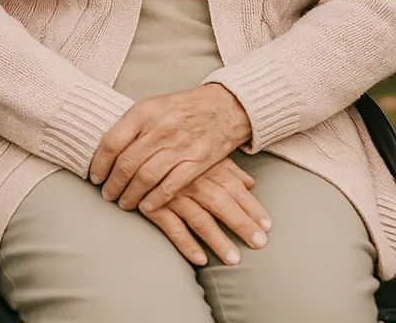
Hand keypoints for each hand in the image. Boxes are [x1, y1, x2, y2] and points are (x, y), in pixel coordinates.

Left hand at [89, 84, 251, 213]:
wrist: (222, 107)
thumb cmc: (181, 108)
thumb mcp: (153, 106)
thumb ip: (131, 125)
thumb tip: (104, 150)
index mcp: (144, 111)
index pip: (112, 141)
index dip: (99, 163)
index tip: (94, 177)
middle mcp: (160, 128)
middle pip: (127, 163)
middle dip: (113, 184)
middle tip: (107, 195)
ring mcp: (179, 146)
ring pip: (146, 177)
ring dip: (131, 195)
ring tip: (123, 203)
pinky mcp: (196, 162)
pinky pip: (170, 187)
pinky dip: (155, 200)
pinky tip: (146, 207)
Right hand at [141, 157, 271, 267]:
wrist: (133, 141)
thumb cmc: (174, 147)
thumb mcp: (201, 150)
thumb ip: (227, 167)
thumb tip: (251, 183)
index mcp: (204, 165)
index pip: (233, 187)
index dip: (251, 207)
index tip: (267, 226)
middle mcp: (191, 179)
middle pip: (221, 204)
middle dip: (241, 224)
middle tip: (259, 244)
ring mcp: (172, 193)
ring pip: (199, 219)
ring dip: (217, 239)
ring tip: (233, 259)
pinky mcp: (154, 204)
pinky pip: (172, 227)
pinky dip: (186, 244)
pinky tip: (200, 259)